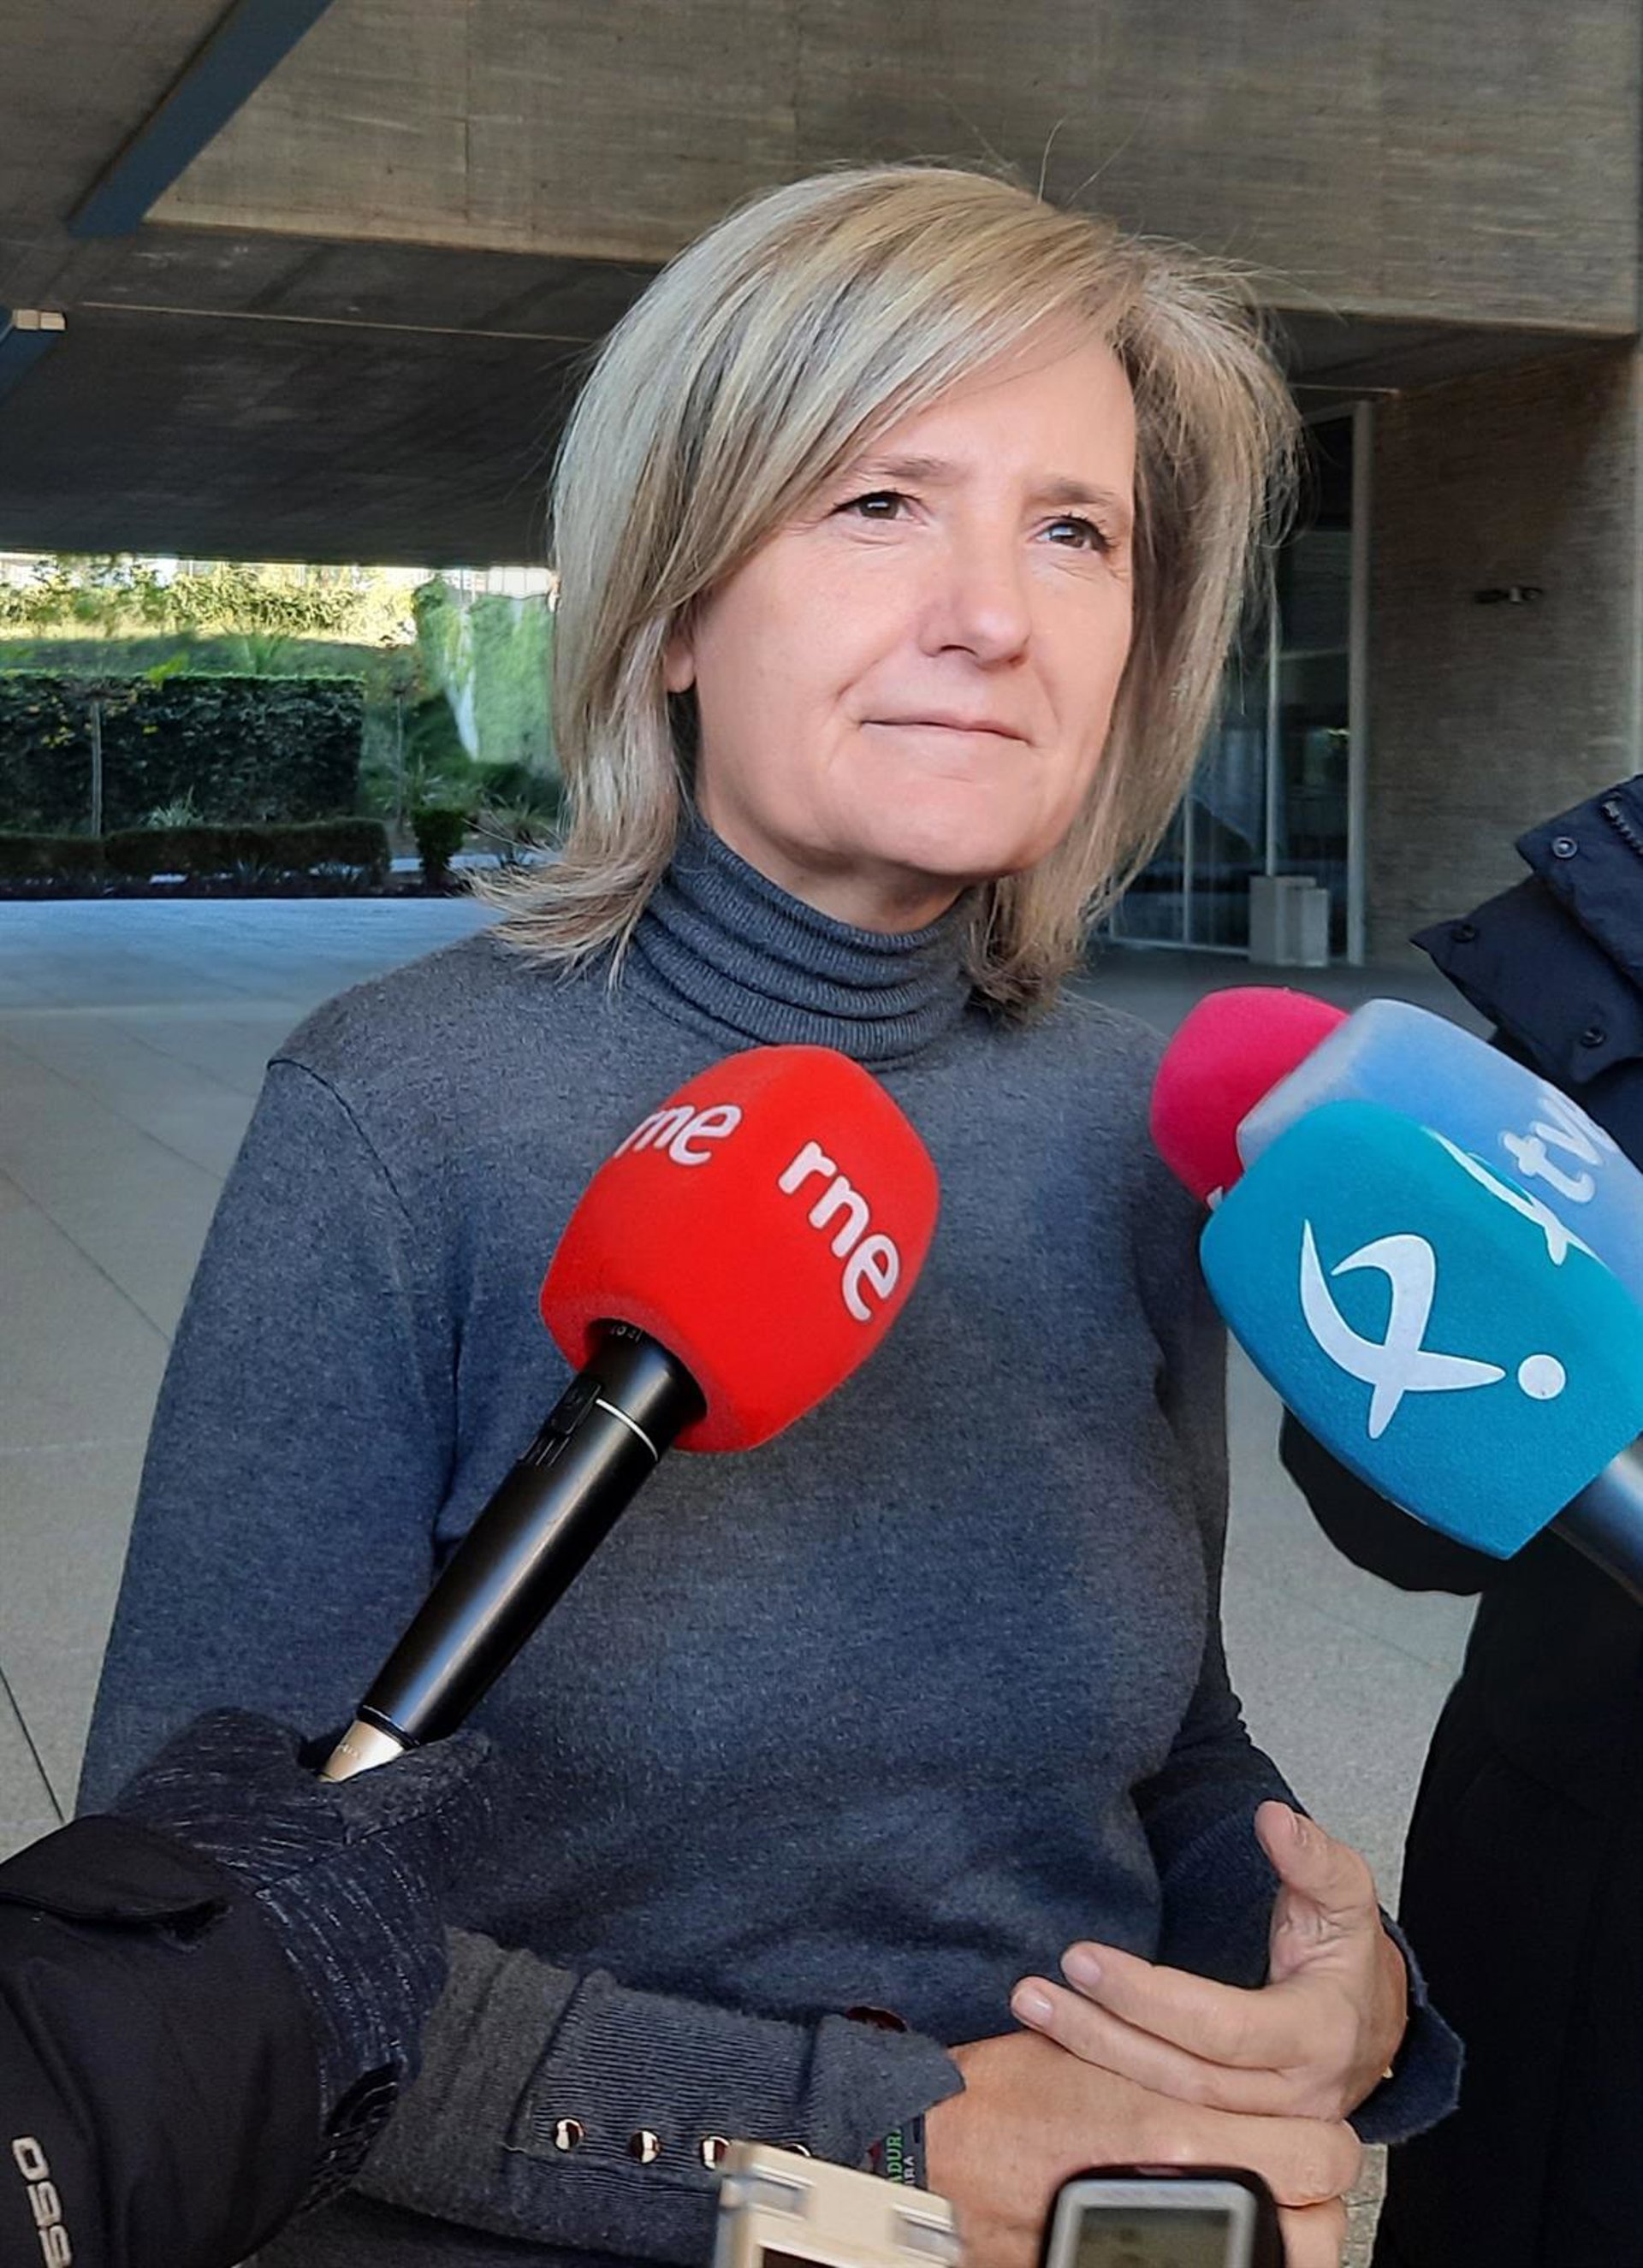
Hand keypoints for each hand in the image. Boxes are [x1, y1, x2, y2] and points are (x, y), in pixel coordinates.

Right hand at [924, 2029, 1358, 2267]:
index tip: (1303, 2133)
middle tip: (1289, 2179)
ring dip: (1278, 2237)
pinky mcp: (1128, 2267)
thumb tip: (1235, 2079)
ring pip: (1285, 2263)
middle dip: (1312, 2202)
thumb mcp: (1097, 2052)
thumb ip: (1176, 2069)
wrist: (937, 2151)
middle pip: (1321, 2224)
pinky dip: (1227, 2254)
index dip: (1321, 2141)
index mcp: (1183, 2128)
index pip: (1323, 2151)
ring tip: (1257, 2210)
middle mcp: (1186, 2191)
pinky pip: (1219, 2267)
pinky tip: (1208, 2236)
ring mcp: (1161, 2245)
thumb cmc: (1005, 2096)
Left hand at [1011, 1801, 1406, 2123]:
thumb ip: (1313, 1857)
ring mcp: (1265, 2129)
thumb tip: (1275, 1820)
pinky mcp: (1237, 2144)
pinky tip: (1060, 2054)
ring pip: (1170, 2108)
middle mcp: (1295, 2096)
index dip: (1148, 1997)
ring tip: (1032, 2009)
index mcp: (1319, 2034)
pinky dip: (1110, 2091)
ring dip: (1094, 2059)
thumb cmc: (1347, 1961)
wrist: (1368, 2026)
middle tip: (1038, 1988)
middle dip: (1104, 2033)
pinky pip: (1169, 2122)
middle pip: (1185, 2078)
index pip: (1223, 2028)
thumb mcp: (1344, 1899)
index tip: (1083, 1957)